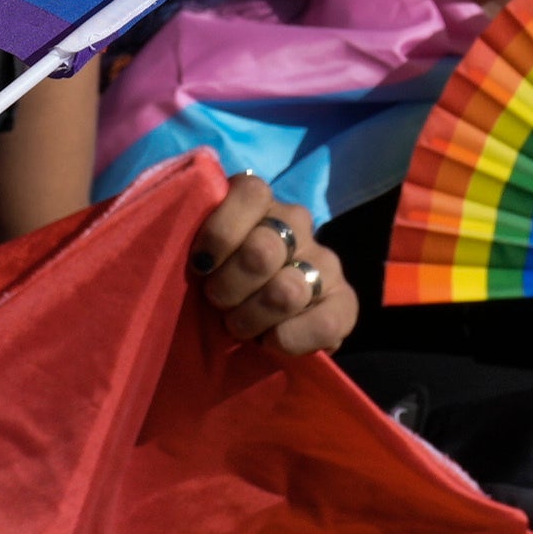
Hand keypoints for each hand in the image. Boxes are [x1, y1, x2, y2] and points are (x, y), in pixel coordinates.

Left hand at [189, 179, 353, 357]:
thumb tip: (186, 237)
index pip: (251, 193)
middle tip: (217, 303)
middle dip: (228, 288)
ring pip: (286, 292)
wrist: (257, 326)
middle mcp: (297, 224)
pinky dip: (287, 340)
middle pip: (261, 252)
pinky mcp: (345, 303)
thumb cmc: (218, 281)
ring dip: (251, 319)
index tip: (200, 264)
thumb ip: (193, 234)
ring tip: (240, 326)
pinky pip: (323, 323)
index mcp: (261, 203)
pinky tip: (271, 341)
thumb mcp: (203, 255)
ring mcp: (325, 262)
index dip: (220, 233)